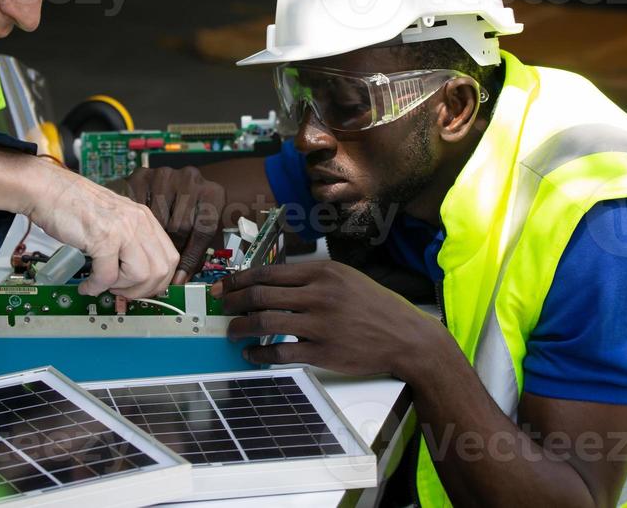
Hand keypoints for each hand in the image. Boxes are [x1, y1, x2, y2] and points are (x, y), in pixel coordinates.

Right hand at [25, 169, 178, 298]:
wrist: (49, 190)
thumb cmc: (74, 206)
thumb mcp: (113, 219)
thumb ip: (128, 242)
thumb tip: (137, 276)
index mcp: (143, 218)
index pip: (170, 258)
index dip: (158, 281)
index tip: (142, 289)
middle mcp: (138, 221)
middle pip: (161, 270)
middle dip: (142, 290)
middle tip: (121, 290)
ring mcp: (122, 229)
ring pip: (141, 275)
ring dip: (121, 288)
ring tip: (103, 284)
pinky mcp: (103, 238)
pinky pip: (108, 276)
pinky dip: (97, 287)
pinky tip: (87, 284)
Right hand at [123, 166, 225, 283]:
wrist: (180, 184)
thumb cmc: (194, 213)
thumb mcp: (202, 230)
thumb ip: (196, 254)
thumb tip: (179, 282)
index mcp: (213, 193)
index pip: (204, 230)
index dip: (190, 258)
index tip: (178, 277)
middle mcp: (191, 178)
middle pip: (179, 225)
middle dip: (170, 249)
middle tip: (161, 261)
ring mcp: (165, 174)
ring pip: (157, 219)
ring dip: (152, 236)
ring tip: (149, 246)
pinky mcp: (142, 175)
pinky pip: (138, 209)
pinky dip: (137, 223)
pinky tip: (138, 228)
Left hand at [213, 259, 450, 378]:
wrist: (406, 337)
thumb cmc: (375, 306)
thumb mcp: (346, 278)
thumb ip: (312, 278)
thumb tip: (271, 284)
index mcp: (323, 272)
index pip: (268, 272)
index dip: (239, 280)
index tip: (223, 286)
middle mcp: (319, 294)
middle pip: (261, 295)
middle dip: (232, 301)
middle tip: (220, 307)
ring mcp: (321, 324)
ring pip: (265, 323)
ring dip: (240, 327)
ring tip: (231, 332)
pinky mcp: (324, 352)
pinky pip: (281, 353)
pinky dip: (260, 354)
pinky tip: (252, 354)